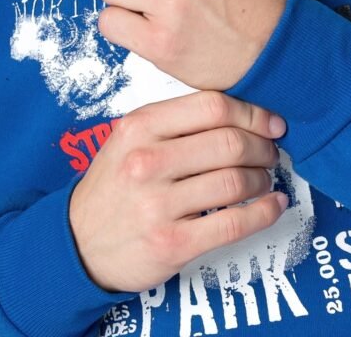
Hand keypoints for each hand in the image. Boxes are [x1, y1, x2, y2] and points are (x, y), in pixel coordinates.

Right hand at [68, 90, 287, 294]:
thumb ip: (175, 122)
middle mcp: (147, 161)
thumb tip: (238, 115)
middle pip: (229, 142)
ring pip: (234, 181)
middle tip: (270, 152)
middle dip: (261, 147)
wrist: (77, 243)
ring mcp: (158, 204)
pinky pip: (233, 223)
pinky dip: (263, 213)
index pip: (212, 106)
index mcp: (140, 126)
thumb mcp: (130, 138)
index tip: (270, 122)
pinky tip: (273, 206)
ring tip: (264, 179)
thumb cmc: (114, 185)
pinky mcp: (172, 244)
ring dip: (262, 179)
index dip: (251, 113)